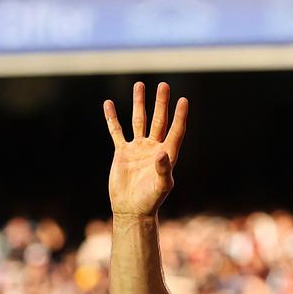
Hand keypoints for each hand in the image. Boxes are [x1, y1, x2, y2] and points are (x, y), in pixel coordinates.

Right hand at [105, 82, 188, 217]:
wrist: (131, 208)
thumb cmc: (150, 200)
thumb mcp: (161, 186)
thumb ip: (163, 169)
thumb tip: (162, 152)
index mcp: (168, 154)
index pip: (176, 130)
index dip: (180, 116)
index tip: (183, 100)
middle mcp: (154, 148)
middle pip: (158, 120)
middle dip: (161, 103)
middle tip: (163, 85)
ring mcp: (138, 148)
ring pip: (139, 121)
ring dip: (139, 104)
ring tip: (140, 85)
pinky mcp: (122, 152)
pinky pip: (117, 131)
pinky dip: (113, 118)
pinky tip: (109, 104)